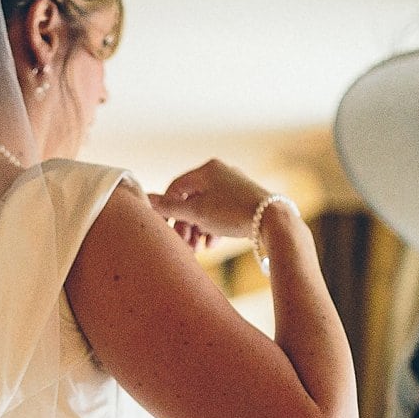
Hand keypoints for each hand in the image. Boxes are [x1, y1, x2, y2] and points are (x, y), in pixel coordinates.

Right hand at [147, 159, 273, 249]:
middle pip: (192, 199)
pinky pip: (221, 212)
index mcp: (207, 169)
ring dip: (199, 229)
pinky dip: (214, 227)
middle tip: (184, 244)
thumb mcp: (196, 212)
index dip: (168, 209)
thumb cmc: (232, 212)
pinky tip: (213, 244)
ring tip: (199, 248)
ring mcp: (234, 185)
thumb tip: (146, 199)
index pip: (176, 187)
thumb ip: (170, 207)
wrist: (271, 219)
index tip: (166, 228)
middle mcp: (221, 172)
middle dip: (185, 224)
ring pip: (207, 208)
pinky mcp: (244, 199)